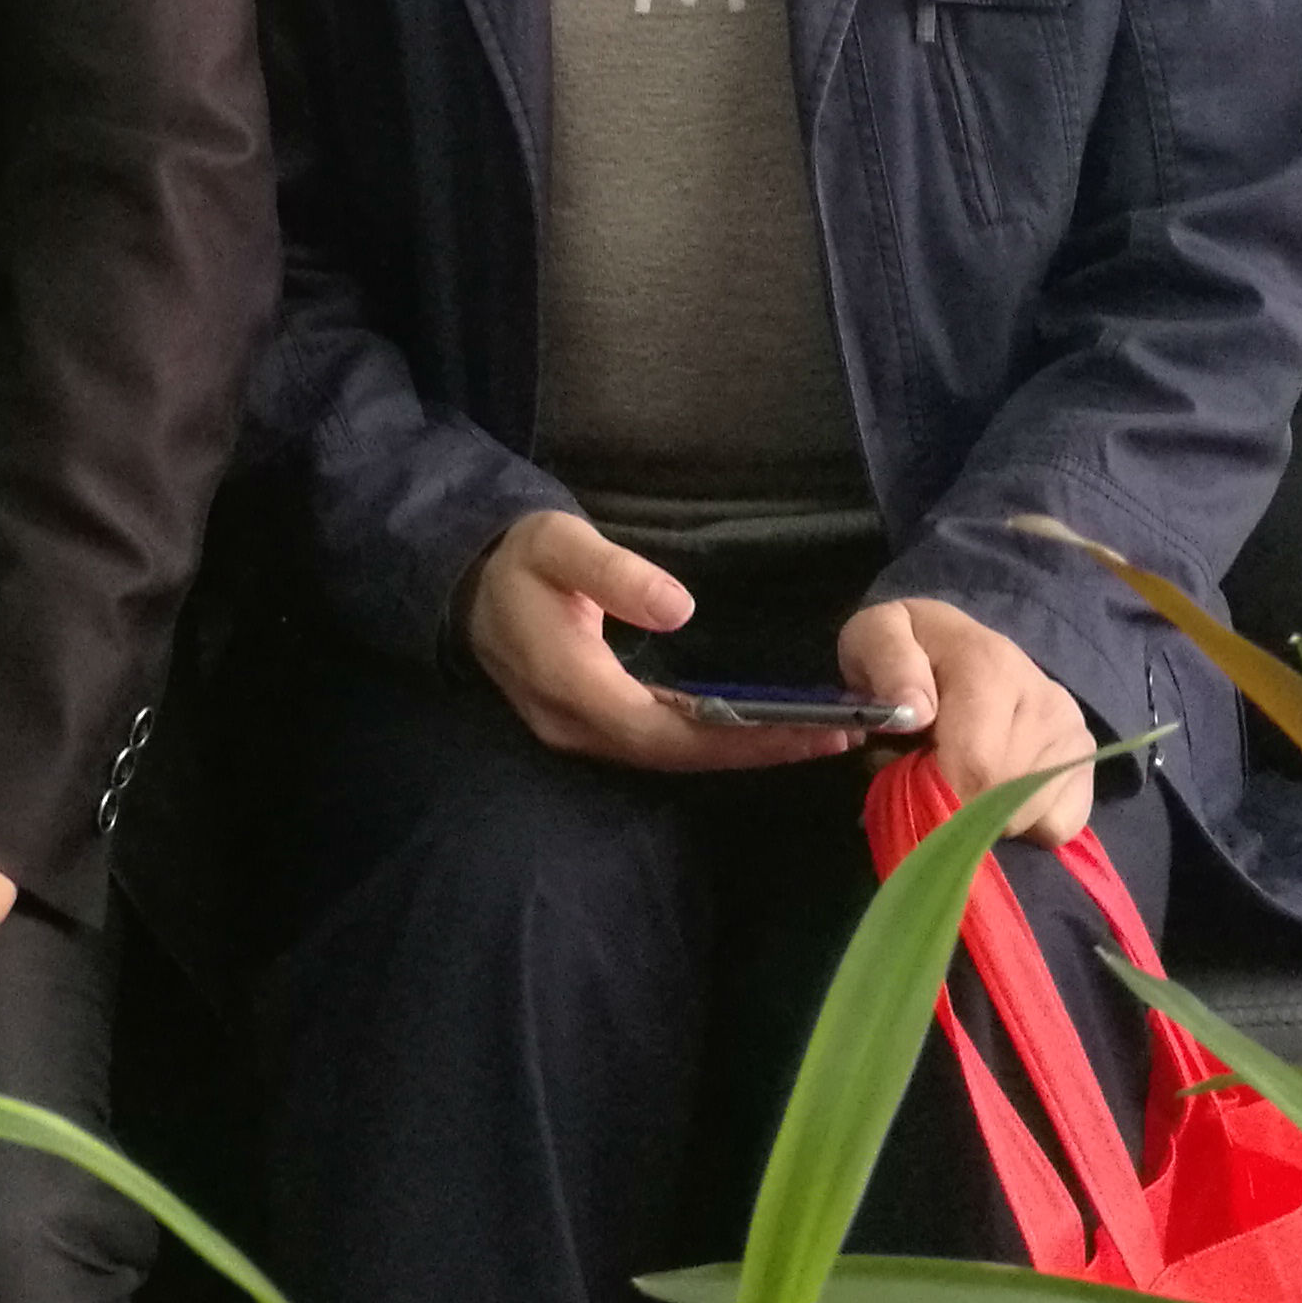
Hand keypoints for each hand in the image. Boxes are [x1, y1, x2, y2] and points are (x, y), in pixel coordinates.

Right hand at [461, 509, 866, 773]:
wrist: (464, 584)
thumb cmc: (517, 558)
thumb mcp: (558, 544)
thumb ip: (615, 573)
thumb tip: (681, 610)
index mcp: (572, 685)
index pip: (666, 731)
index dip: (737, 737)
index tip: (804, 727)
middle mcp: (578, 727)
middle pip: (678, 756)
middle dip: (757, 751)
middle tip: (837, 736)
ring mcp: (582, 733)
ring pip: (672, 757)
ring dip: (743, 752)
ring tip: (817, 737)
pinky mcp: (593, 726)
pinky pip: (661, 745)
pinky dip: (715, 742)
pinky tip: (758, 730)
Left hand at [840, 596, 1096, 845]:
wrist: (949, 644)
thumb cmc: (907, 653)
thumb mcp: (875, 638)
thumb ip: (888, 664)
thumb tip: (916, 710)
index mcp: (990, 665)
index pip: (977, 762)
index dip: (938, 791)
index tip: (910, 786)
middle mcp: (1044, 697)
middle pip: (1001, 795)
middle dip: (955, 802)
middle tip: (930, 775)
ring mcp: (1072, 729)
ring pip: (1027, 815)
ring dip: (984, 815)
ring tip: (962, 773)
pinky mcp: (1084, 759)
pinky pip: (1057, 824)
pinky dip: (1022, 823)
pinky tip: (997, 786)